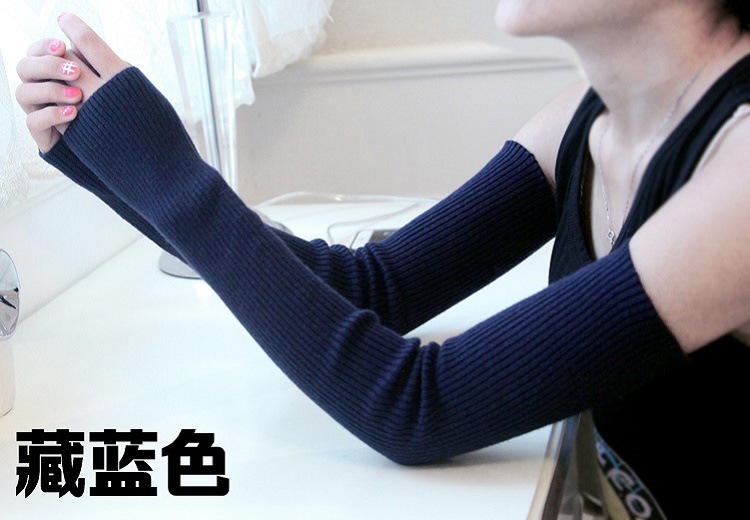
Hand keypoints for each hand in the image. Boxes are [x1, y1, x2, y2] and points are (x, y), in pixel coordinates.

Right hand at [15, 13, 129, 152]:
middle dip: (48, 65)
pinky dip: (51, 114)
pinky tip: (74, 113)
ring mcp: (40, 111)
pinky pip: (33, 121)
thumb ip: (96, 64)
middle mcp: (42, 88)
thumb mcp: (112, 85)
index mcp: (54, 71)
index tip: (64, 45)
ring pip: (24, 92)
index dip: (45, 46)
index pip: (37, 50)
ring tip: (79, 96)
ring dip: (50, 90)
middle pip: (25, 67)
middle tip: (76, 71)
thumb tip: (82, 41)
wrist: (122, 148)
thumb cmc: (118, 111)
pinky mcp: (44, 134)